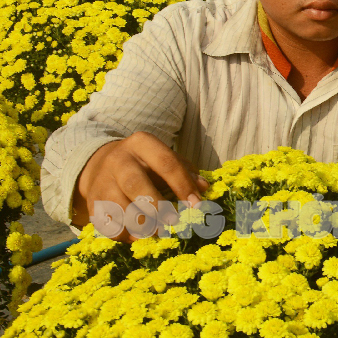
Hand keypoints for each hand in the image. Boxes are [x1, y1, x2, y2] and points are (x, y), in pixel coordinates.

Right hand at [71, 131, 208, 242]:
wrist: (100, 164)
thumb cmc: (144, 164)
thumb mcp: (164, 158)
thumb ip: (185, 171)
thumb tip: (203, 188)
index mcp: (142, 144)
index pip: (165, 163)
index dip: (182, 185)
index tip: (196, 204)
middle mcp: (118, 160)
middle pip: (135, 184)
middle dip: (156, 206)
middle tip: (173, 222)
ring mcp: (102, 181)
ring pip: (118, 206)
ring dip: (140, 224)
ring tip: (157, 232)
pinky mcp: (92, 201)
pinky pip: (105, 223)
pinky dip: (124, 234)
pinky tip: (138, 236)